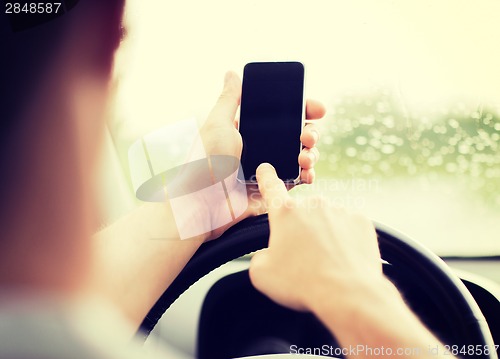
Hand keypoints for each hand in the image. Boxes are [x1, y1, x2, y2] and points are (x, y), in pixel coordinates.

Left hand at [199, 72, 324, 239]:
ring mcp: (268, 169)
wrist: (202, 205)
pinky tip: (308, 173)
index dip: (301, 109)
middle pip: (296, 134)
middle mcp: (260, 147)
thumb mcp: (217, 124)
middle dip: (310, 132)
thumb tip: (232, 73)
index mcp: (247, 130)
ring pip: (300, 156)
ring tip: (306, 156)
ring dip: (311, 153)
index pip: (281, 115)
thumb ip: (229, 99)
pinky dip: (308, 175)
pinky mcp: (273, 189)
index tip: (316, 108)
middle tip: (308, 136)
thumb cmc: (205, 162)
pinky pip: (297, 180)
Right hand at [249, 163, 383, 311]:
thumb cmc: (302, 283)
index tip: (266, 168)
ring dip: (323, 235)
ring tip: (326, 262)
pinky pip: (347, 227)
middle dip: (300, 231)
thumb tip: (269, 254)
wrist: (349, 294)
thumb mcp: (262, 274)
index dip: (266, 177)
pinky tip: (342, 258)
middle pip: (301, 214)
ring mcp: (339, 210)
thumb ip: (259, 256)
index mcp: (285, 213)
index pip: (271, 187)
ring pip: (326, 220)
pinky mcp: (361, 220)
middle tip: (303, 258)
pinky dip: (344, 239)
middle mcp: (313, 205)